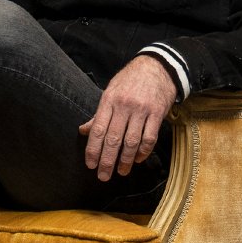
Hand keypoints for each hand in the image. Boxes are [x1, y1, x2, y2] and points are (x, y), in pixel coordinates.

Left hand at [79, 56, 177, 180]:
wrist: (157, 66)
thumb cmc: (130, 80)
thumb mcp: (111, 92)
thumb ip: (99, 114)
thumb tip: (84, 131)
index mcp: (109, 100)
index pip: (98, 129)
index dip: (93, 149)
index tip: (90, 164)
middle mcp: (124, 105)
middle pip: (113, 139)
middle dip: (107, 160)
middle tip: (103, 176)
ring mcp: (142, 110)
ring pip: (132, 141)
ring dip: (125, 160)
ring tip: (121, 172)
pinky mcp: (157, 113)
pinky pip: (149, 138)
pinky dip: (143, 151)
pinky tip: (137, 159)